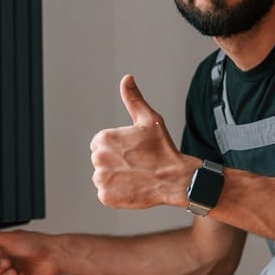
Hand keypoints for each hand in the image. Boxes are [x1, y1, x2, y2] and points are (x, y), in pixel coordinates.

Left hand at [90, 74, 193, 209]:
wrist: (175, 179)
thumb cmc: (163, 148)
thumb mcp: (149, 119)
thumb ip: (133, 98)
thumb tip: (127, 77)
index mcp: (104, 138)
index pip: (101, 144)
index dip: (118, 148)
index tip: (134, 152)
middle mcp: (98, 158)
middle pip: (101, 160)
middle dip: (115, 162)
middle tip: (136, 164)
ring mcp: (101, 179)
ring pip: (103, 177)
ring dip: (115, 178)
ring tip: (135, 176)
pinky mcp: (106, 197)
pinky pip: (106, 193)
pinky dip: (117, 193)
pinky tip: (133, 187)